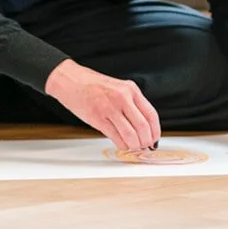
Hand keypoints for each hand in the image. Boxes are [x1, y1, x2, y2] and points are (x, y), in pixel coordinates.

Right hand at [43, 60, 160, 150]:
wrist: (72, 81)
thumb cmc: (94, 85)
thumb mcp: (119, 87)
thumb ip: (131, 103)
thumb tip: (143, 125)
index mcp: (130, 89)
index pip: (151, 114)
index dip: (155, 130)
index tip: (155, 138)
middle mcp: (122, 98)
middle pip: (142, 126)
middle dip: (146, 141)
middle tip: (145, 146)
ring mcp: (110, 108)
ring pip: (130, 134)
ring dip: (134, 145)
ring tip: (134, 147)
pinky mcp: (98, 118)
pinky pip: (115, 137)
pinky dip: (121, 145)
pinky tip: (122, 145)